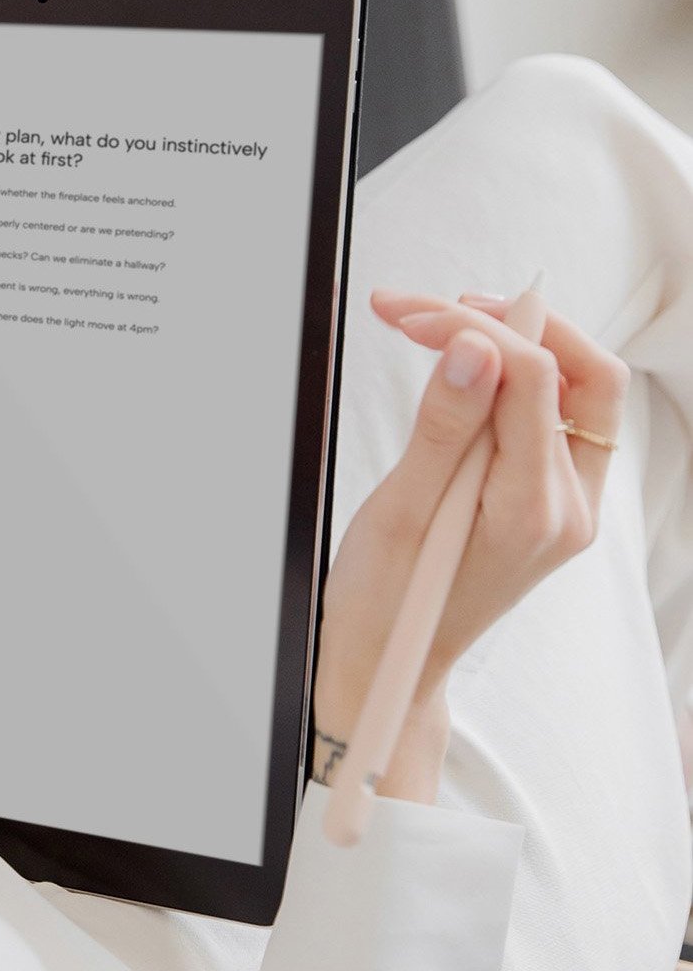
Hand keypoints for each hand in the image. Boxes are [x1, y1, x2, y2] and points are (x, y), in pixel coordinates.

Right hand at [313, 289, 628, 801]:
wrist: (389, 662)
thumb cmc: (383, 600)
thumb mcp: (400, 511)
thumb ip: (447, 426)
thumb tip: (478, 347)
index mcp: (533, 512)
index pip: (531, 378)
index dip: (471, 329)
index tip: (407, 314)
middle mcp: (569, 509)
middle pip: (587, 378)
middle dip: (520, 323)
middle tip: (441, 308)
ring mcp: (567, 508)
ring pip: (576, 395)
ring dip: (520, 346)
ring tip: (443, 327)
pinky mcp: (549, 505)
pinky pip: (555, 421)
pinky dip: (514, 382)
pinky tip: (464, 372)